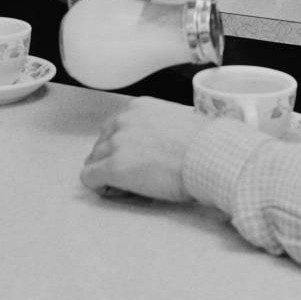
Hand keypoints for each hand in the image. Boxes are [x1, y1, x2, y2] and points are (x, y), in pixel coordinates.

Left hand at [80, 98, 208, 201]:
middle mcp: (123, 121)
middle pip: (101, 144)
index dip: (124, 147)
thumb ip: (159, 126)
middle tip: (137, 174)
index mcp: (138, 107)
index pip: (114, 127)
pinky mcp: (114, 167)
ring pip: (93, 161)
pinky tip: (122, 191)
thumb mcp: (178, 121)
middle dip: (113, 160)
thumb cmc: (205, 143)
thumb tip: (162, 142)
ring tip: (133, 184)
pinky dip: (102, 187)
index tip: (140, 158)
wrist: (211, 156)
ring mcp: (116, 143)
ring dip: (107, 173)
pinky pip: (89, 178)